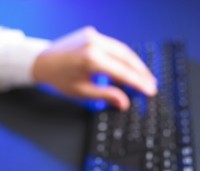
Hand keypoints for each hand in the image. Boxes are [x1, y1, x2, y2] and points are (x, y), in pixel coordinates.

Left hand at [32, 26, 156, 109]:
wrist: (42, 61)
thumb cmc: (59, 78)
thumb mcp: (83, 92)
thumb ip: (106, 96)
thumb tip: (124, 102)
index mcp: (92, 59)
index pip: (123, 72)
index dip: (139, 83)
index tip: (150, 90)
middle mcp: (94, 44)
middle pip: (127, 58)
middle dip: (142, 72)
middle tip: (152, 84)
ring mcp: (93, 36)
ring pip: (122, 49)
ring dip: (135, 63)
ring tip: (145, 76)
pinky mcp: (92, 34)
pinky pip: (113, 45)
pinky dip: (124, 56)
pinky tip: (130, 66)